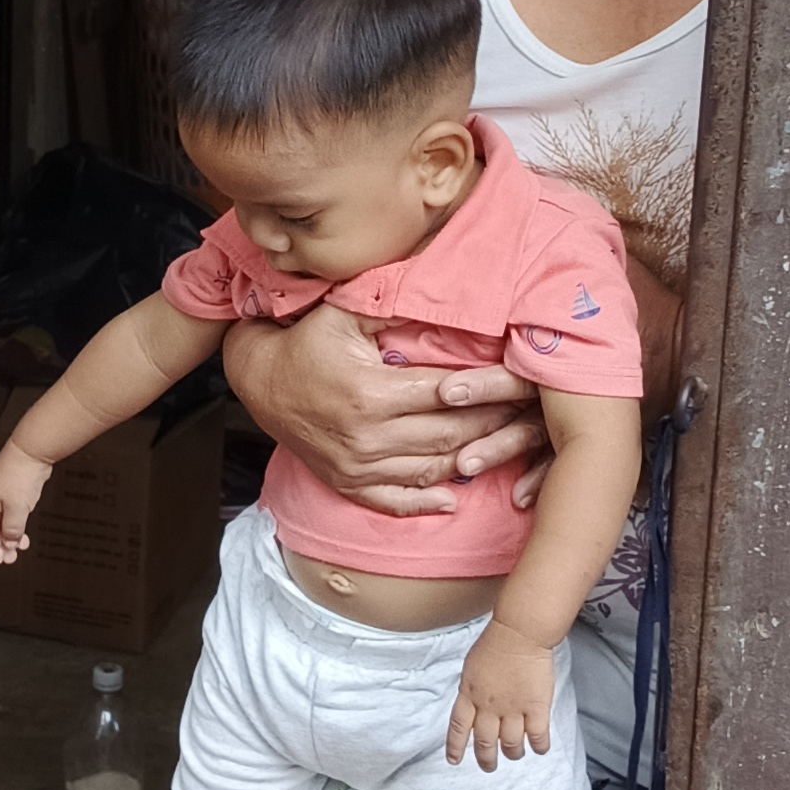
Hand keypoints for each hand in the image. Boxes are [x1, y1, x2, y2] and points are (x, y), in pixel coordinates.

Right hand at [0, 443, 52, 563]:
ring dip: (8, 539)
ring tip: (17, 550)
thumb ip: (13, 528)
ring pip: (0, 524)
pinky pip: (9, 516)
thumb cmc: (20, 472)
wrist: (33, 451)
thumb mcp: (17, 507)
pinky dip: (15, 528)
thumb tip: (10, 542)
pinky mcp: (11, 494)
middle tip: (9, 559)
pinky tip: (22, 536)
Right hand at [223, 305, 545, 517]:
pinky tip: (452, 499)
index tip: (528, 383)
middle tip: (532, 414)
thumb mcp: (343, 312)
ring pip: (432, 469)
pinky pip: (394, 501)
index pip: (452, 394)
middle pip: (451, 435)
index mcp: (372, 393)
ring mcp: (358, 466)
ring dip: (474, 459)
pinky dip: (425, 503)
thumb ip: (392, 303)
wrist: (258, 381)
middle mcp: (368, 437)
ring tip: (509, 445)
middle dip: (497, 424)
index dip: (495, 388)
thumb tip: (445, 287)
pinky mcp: (348, 484)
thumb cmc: (305, 341)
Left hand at [446, 620, 556, 769]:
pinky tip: (539, 749)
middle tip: (488, 767)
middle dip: (486, 759)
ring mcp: (513, 709)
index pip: (458, 728)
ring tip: (514, 755)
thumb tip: (471, 704)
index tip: (454, 760)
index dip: (456, 747)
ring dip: (512, 753)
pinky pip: (537, 736)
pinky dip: (539, 747)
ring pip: (511, 745)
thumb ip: (470, 690)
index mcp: (469, 695)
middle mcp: (489, 707)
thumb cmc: (495, 643)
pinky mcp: (537, 708)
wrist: (519, 634)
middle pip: (485, 742)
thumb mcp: (471, 667)